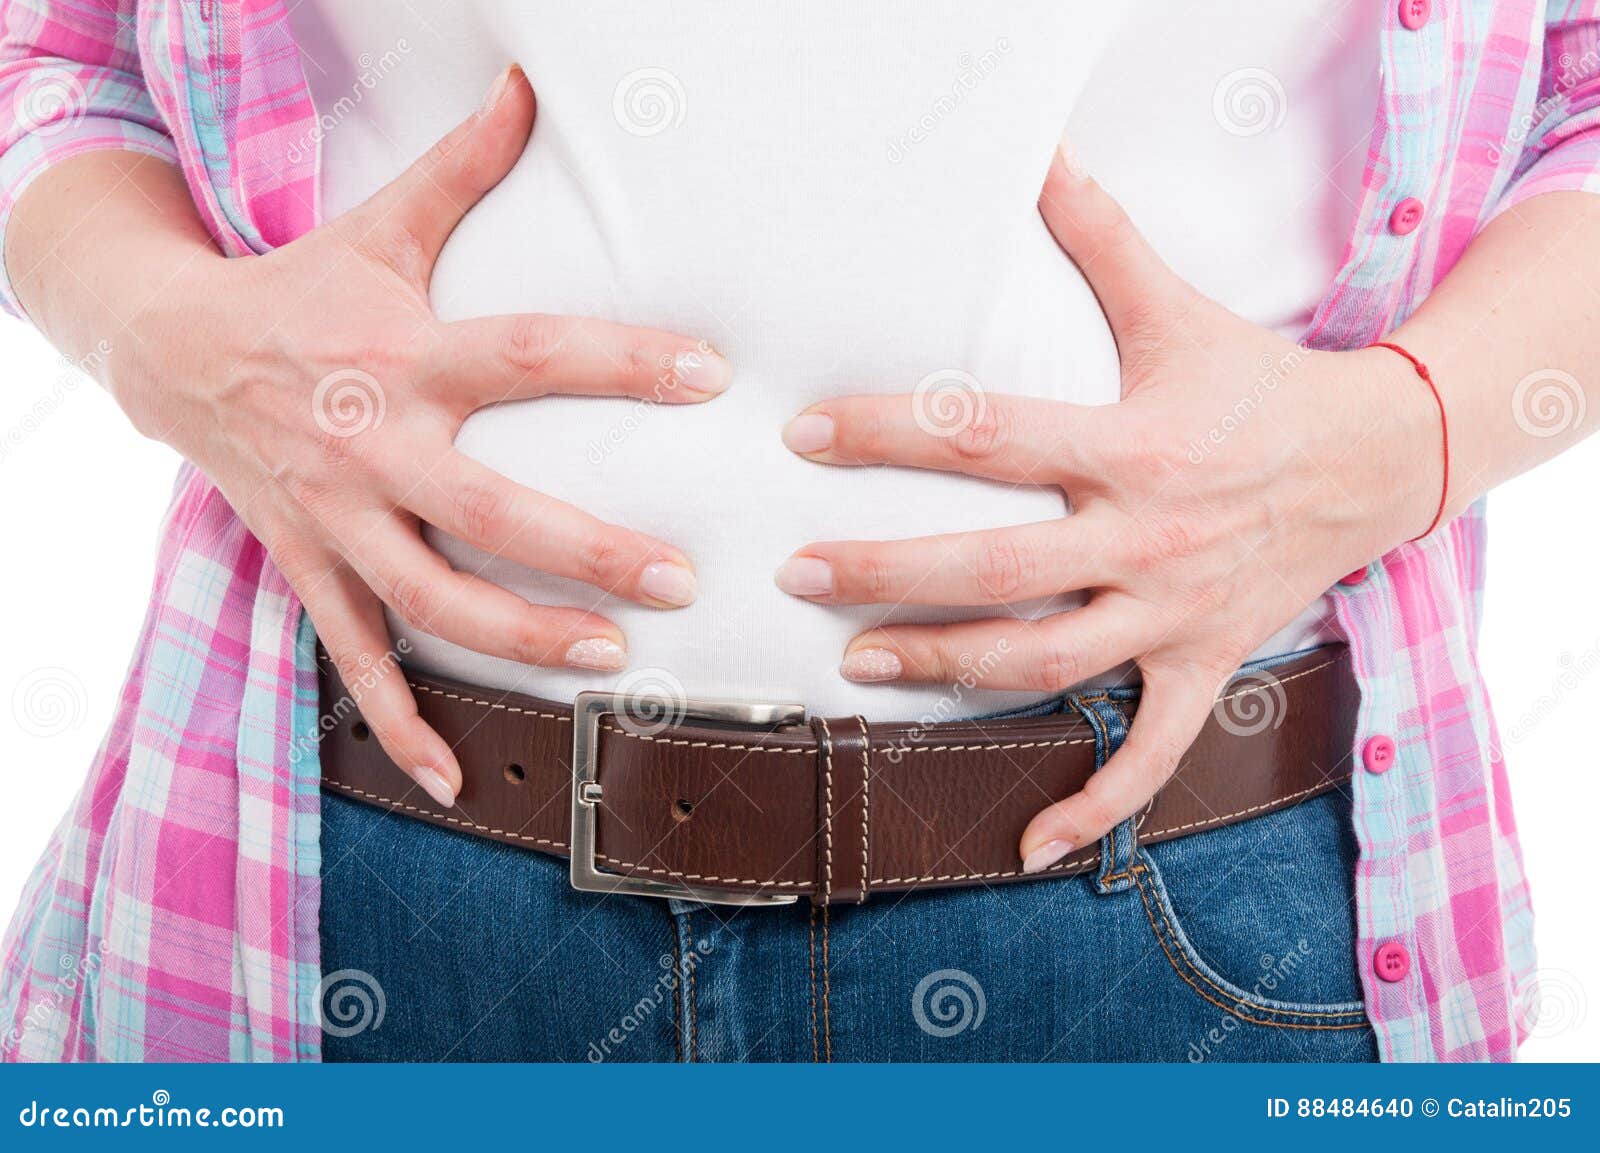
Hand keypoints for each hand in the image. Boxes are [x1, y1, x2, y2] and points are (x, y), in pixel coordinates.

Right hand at [117, 66, 727, 805]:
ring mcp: (337, 517)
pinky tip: (454, 779)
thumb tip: (530, 82)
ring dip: (516, 637)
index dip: (621, 361)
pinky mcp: (309, 565)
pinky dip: (400, 721)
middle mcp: (372, 444)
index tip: (710, 375)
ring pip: (428, 598)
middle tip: (678, 578)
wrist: (174, 349)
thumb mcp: (380, 226)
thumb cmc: (304, 288)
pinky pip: (356, 656)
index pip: (529, 353)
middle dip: (584, 550)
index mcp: (403, 354)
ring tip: (608, 661)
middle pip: (485, 510)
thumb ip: (464, 168)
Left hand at [776, 148, 1437, 871]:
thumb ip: (1098, 238)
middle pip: (998, 569)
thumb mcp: (1176, 308)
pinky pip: (1152, 756)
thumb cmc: (1256, 384)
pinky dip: (1096, 805)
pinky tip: (1028, 846)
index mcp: (1129, 445)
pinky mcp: (1201, 665)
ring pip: (1048, 661)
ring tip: (859, 667)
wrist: (1374, 460)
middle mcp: (1145, 537)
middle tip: (797, 577)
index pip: (988, 438)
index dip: (889, 435)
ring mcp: (1174, 613)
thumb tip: (1038, 153)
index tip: (803, 437)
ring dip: (949, 671)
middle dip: (888, 575)